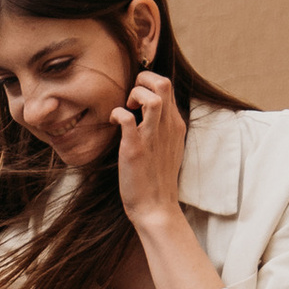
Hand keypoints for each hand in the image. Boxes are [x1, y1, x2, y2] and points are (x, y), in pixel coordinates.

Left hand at [111, 70, 186, 226]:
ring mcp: (153, 137)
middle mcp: (167, 127)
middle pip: (163, 83)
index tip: (136, 100)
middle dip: (142, 80)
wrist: (156, 208)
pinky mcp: (136, 149)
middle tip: (130, 99)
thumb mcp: (168, 147)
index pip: (168, 86)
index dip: (149, 83)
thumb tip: (149, 112)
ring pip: (152, 97)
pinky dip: (117, 113)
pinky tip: (113, 122)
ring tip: (126, 108)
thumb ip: (162, 127)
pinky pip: (127, 118)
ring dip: (134, 94)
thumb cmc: (157, 179)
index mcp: (175, 125)